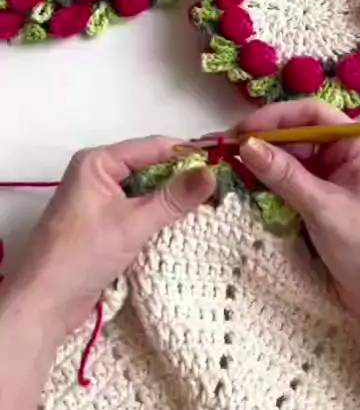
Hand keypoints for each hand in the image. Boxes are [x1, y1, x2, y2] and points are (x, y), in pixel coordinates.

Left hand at [3, 136, 214, 339]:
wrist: (43, 304)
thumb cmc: (82, 255)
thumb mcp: (132, 224)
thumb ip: (173, 198)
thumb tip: (212, 172)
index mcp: (98, 161)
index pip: (152, 147)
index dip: (187, 152)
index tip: (223, 159)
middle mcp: (98, 173)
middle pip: (150, 167)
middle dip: (182, 176)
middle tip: (222, 183)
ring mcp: (100, 199)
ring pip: (146, 190)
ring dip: (172, 197)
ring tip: (212, 201)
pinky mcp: (104, 223)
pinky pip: (139, 209)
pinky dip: (159, 214)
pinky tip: (185, 221)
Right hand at [239, 100, 359, 333]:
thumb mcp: (323, 208)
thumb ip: (284, 175)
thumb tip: (246, 145)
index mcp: (358, 145)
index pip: (312, 114)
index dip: (276, 117)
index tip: (244, 130)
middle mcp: (345, 155)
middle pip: (299, 135)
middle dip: (264, 140)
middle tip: (226, 149)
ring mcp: (334, 179)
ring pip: (292, 159)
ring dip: (264, 162)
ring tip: (229, 165)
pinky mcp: (323, 202)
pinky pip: (292, 182)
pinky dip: (270, 183)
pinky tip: (246, 185)